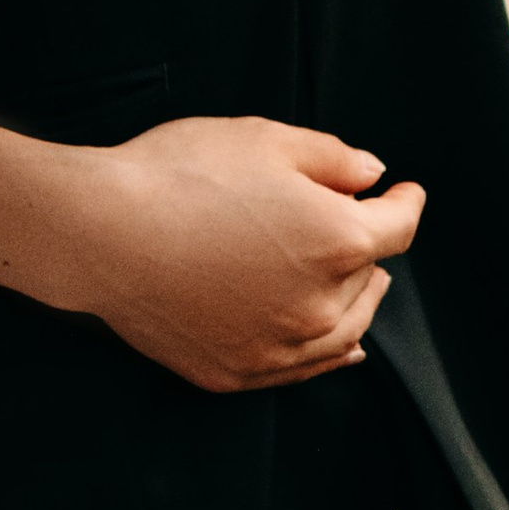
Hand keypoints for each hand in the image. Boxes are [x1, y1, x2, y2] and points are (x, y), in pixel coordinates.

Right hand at [62, 116, 425, 394]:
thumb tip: (372, 174)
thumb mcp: (261, 138)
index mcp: (337, 240)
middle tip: (354, 219)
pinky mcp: (240, 371)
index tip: (405, 191)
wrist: (102, 232)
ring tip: (367, 284)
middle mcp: (321, 304)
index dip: (406, 202)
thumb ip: (329, 156)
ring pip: (347, 331)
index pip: (398, 227)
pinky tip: (343, 348)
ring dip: (361, 302)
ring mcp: (281, 345)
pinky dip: (332, 353)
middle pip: (371, 279)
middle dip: (370, 247)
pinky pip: (306, 367)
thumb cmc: (180, 173)